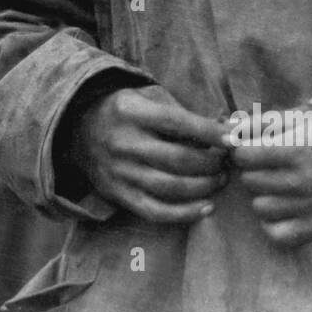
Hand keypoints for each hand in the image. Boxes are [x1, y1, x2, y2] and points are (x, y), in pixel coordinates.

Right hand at [69, 85, 229, 223]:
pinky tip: (207, 208)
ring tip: (219, 180)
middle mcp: (124, 143)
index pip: (178, 122)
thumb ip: (182, 111)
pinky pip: (155, 211)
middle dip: (211, 163)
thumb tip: (227, 126)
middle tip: (227, 163)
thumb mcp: (147, 97)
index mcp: (131, 112)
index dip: (209, 132)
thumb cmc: (125, 111)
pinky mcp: (119, 194)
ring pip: (171, 187)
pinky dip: (185, 214)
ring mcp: (120, 172)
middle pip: (178, 159)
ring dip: (204, 187)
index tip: (234, 139)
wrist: (76, 129)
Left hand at [230, 108, 311, 246]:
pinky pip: (277, 234)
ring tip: (278, 187)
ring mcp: (310, 206)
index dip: (243, 151)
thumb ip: (264, 122)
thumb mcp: (304, 117)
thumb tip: (231, 131)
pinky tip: (282, 209)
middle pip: (249, 181)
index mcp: (296, 150)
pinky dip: (273, 224)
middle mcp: (300, 181)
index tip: (252, 149)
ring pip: (260, 207)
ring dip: (263, 196)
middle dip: (253, 172)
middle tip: (268, 167)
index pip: (243, 155)